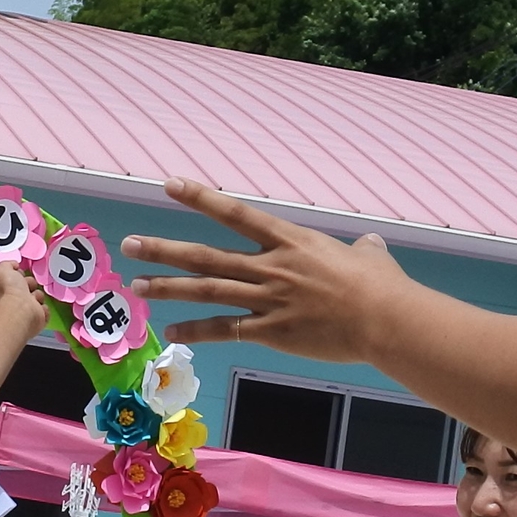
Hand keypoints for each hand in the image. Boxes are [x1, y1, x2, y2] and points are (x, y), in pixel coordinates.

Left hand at [0, 260, 47, 317]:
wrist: (20, 309)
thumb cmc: (8, 289)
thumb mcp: (2, 268)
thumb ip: (7, 264)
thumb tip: (14, 266)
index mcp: (0, 290)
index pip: (12, 279)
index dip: (17, 274)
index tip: (19, 273)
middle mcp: (10, 301)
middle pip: (26, 286)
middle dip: (29, 283)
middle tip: (26, 285)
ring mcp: (24, 311)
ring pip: (37, 297)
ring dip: (37, 295)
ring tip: (32, 298)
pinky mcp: (35, 319)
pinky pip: (44, 309)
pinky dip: (42, 308)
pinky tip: (37, 308)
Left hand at [127, 180, 420, 361]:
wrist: (385, 318)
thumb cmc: (382, 285)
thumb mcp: (371, 257)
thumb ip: (363, 250)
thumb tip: (371, 247)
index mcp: (290, 240)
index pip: (235, 213)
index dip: (200, 197)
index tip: (170, 184)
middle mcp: (270, 266)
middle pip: (207, 255)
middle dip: (165, 250)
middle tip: (130, 245)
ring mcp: (268, 299)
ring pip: (207, 291)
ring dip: (169, 288)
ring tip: (138, 286)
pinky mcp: (272, 332)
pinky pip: (227, 330)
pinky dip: (198, 331)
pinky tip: (174, 333)